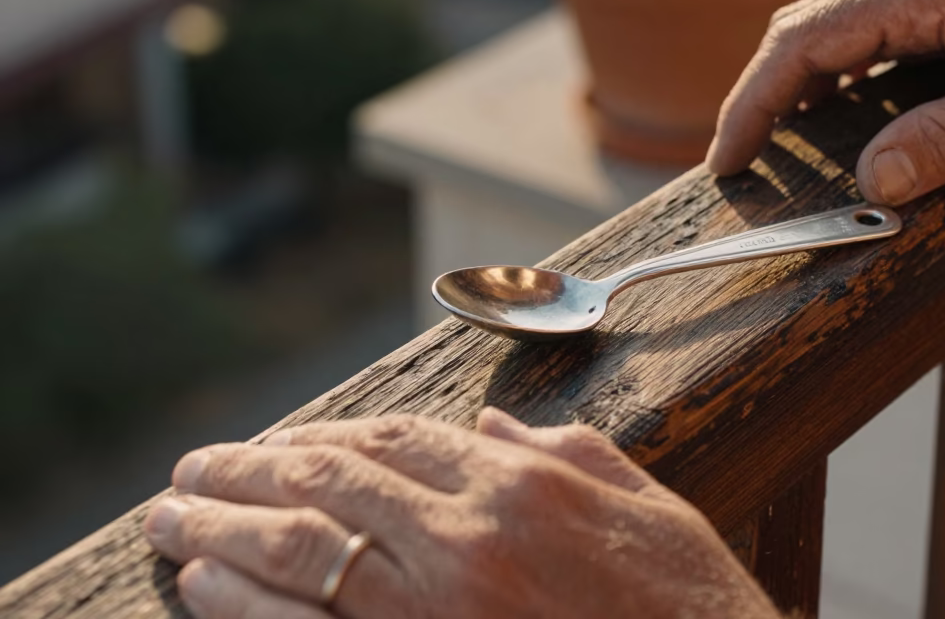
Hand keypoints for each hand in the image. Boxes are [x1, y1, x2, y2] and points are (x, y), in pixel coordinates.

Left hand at [144, 410, 776, 618]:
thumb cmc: (684, 605)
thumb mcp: (647, 505)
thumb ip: (565, 454)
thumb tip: (490, 429)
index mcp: (521, 485)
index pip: (397, 438)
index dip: (326, 434)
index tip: (281, 441)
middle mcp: (465, 536)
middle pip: (329, 483)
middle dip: (249, 470)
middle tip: (193, 470)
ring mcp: (433, 608)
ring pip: (302, 549)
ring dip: (225, 527)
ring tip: (174, 516)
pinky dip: (246, 603)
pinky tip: (207, 584)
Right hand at [709, 0, 944, 203]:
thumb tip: (875, 181)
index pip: (805, 40)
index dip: (753, 101)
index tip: (729, 157)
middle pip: (803, 31)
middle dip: (760, 97)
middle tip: (737, 161)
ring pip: (828, 30)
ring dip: (792, 86)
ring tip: (770, 147)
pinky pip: (862, 34)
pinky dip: (831, 77)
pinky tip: (831, 117)